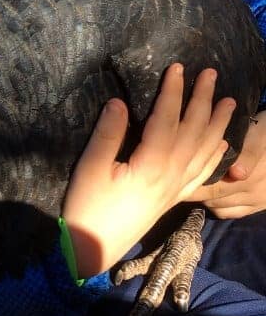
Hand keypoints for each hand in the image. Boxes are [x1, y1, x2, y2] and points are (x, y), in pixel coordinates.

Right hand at [62, 64, 235, 277]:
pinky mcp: (172, 198)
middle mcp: (171, 175)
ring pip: (205, 152)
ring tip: (228, 102)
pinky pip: (202, 175)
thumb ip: (107, 134)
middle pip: (194, 132)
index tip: (178, 67)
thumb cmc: (88, 207)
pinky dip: (215, 157)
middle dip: (203, 100)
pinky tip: (221, 146)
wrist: (91, 248)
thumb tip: (119, 102)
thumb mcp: (90, 169)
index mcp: (151, 165)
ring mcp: (175, 189)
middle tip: (211, 74)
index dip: (173, 92)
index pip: (167, 120)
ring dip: (218, 125)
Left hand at [187, 111, 265, 218]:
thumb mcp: (259, 134)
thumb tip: (238, 174)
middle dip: (194, 194)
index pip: (210, 189)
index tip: (172, 180)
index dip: (189, 186)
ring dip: (208, 200)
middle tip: (178, 185)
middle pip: (213, 200)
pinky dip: (222, 207)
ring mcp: (258, 201)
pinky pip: (235, 213)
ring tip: (196, 187)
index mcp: (248, 177)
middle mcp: (253, 193)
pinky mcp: (262, 205)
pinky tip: (216, 197)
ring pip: (221, 208)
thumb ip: (249, 154)